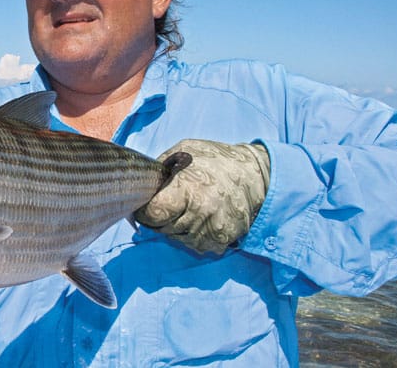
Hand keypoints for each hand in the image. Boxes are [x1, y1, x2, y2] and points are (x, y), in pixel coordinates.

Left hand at [136, 139, 269, 253]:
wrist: (255, 174)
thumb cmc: (214, 160)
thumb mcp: (183, 152)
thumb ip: (160, 171)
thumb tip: (141, 188)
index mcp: (188, 189)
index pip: (154, 214)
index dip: (145, 212)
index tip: (146, 206)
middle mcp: (201, 213)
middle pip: (163, 229)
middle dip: (160, 219)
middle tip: (169, 205)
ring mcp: (213, 229)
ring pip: (177, 239)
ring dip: (176, 228)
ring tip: (187, 209)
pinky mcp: (222, 240)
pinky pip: (196, 245)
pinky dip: (193, 235)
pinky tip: (200, 218)